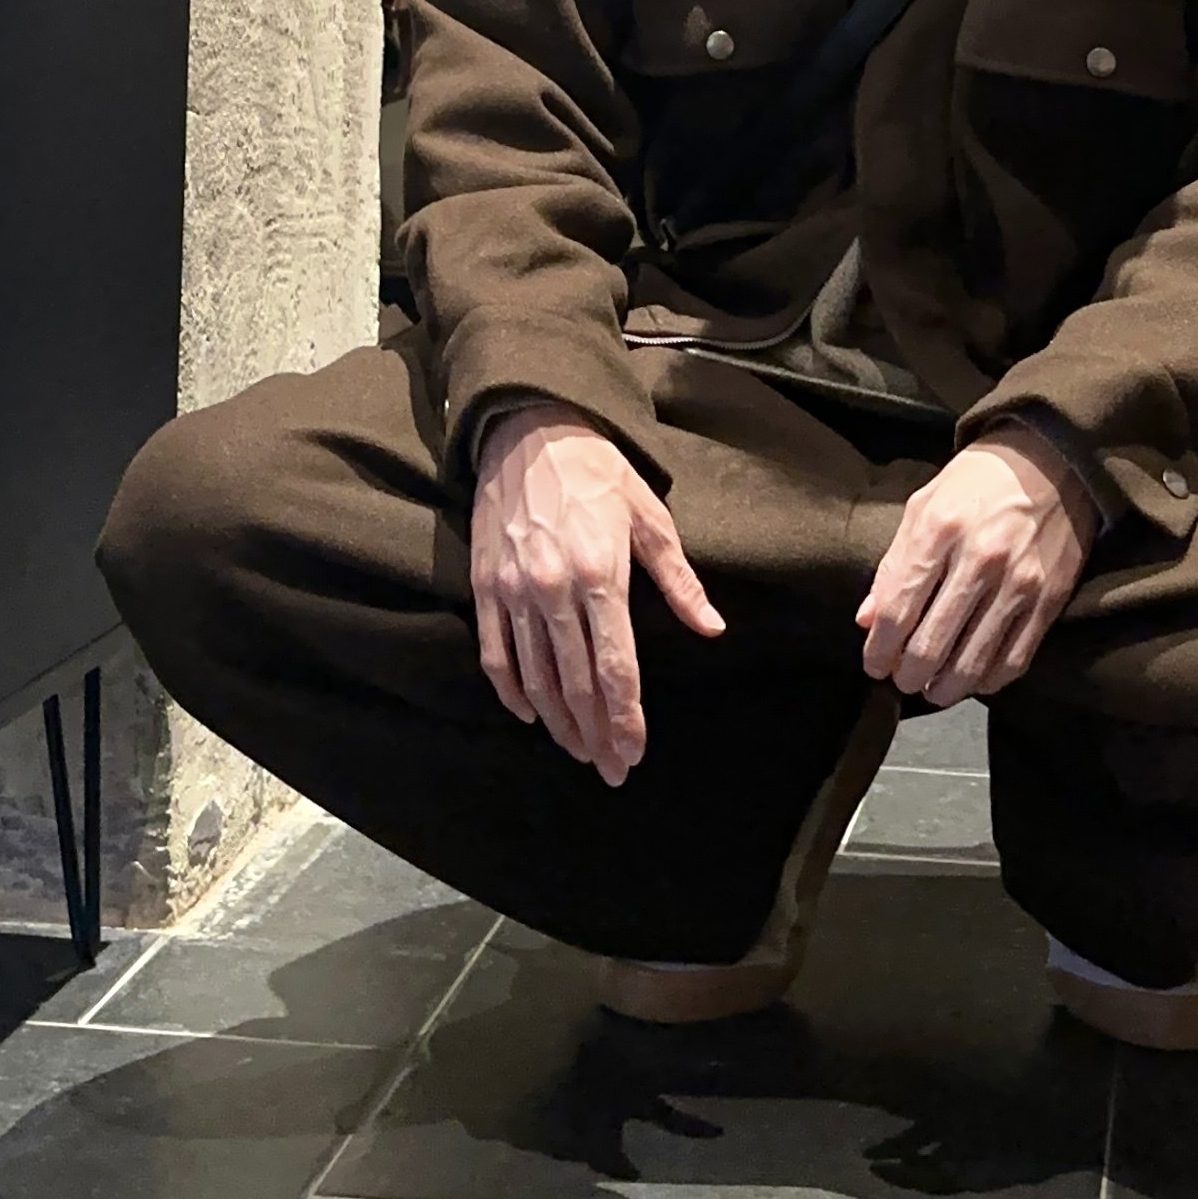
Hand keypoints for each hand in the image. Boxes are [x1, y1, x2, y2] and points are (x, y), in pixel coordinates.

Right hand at [471, 400, 725, 784]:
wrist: (530, 429)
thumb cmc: (599, 472)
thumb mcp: (650, 517)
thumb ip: (679, 581)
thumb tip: (712, 627)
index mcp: (601, 575)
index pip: (616, 668)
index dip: (626, 719)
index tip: (633, 753)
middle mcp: (554, 590)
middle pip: (576, 684)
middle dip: (596, 734)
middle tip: (610, 769)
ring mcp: (514, 590)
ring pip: (536, 677)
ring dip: (558, 722)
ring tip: (578, 749)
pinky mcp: (485, 584)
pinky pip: (496, 653)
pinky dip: (511, 691)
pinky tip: (528, 715)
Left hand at [858, 424, 1095, 707]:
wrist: (1052, 460)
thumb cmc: (978, 480)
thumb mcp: (924, 504)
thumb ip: (895, 562)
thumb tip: (868, 619)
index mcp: (939, 529)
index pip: (898, 609)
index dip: (879, 648)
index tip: (873, 664)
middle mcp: (979, 559)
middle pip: (931, 644)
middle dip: (907, 674)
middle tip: (901, 679)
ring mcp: (1018, 584)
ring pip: (971, 663)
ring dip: (943, 688)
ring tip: (931, 688)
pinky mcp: (1049, 601)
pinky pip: (1013, 661)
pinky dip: (986, 682)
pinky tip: (971, 679)